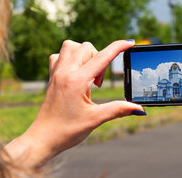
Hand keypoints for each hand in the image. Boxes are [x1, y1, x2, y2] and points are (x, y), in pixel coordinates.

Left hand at [5, 40, 144, 167]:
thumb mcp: (96, 119)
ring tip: (88, 74)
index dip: (118, 47)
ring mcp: (56, 73)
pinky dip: (70, 58)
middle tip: (98, 83)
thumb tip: (139, 109)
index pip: (102, 57)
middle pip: (87, 47)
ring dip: (84, 54)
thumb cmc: (66, 131)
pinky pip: (60, 55)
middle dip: (99, 58)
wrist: (42, 140)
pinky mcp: (51, 77)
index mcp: (77, 81)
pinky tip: (75, 73)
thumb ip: (119, 110)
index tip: (130, 43)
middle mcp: (65, 72)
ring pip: (71, 46)